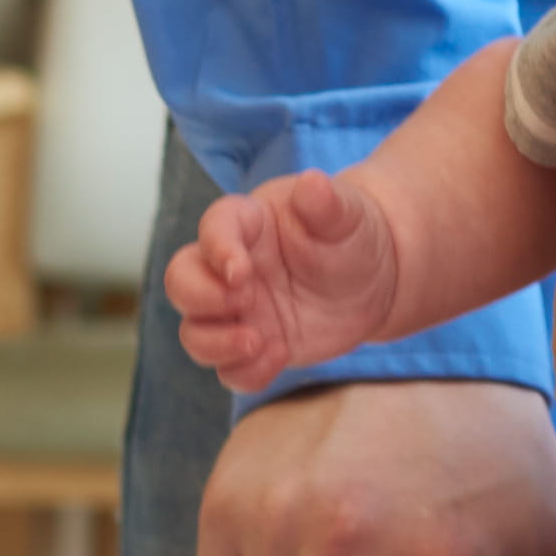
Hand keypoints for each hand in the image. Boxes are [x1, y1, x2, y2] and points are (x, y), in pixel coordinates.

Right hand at [164, 165, 417, 389]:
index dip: (216, 249)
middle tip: (246, 301)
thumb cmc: (350, 233)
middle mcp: (230, 268)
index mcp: (247, 223)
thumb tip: (314, 184)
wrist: (375, 278)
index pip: (213, 227)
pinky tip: (279, 354)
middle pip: (180, 280)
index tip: (241, 271)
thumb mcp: (347, 214)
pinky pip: (229, 370)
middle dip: (200, 297)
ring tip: (257, 340)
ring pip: (193, 333)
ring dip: (213, 344)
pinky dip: (245, 371)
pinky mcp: (252, 346)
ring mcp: (238, 311)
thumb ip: (326, 202)